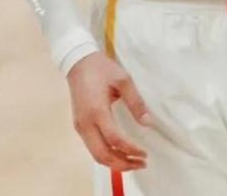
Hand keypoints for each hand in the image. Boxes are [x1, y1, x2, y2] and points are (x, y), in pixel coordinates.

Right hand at [66, 50, 154, 171]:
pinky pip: (92, 148)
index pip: (114, 139)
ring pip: (96, 155)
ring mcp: (80, 126)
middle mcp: (85, 123)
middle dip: (123, 164)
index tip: (145, 153)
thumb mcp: (123, 80)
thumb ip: (136, 102)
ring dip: (115, 162)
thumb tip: (148, 123)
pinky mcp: (79, 125)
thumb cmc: (101, 69)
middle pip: (102, 155)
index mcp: (96, 111)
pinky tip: (120, 153)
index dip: (131, 149)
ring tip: (133, 162)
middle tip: (141, 163)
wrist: (78, 62)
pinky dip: (107, 155)